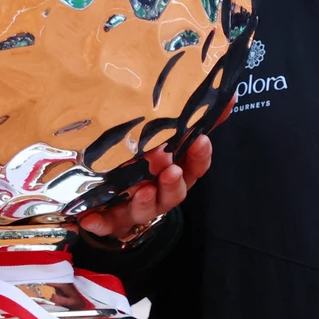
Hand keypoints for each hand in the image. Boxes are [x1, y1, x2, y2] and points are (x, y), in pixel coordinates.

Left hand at [78, 135, 211, 239]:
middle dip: (173, 182)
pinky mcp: (113, 221)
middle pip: (174, 193)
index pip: (195, 167)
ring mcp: (137, 209)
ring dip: (146, 201)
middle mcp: (160, 194)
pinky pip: (106, 224)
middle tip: (170, 169)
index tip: (202, 140)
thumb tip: (228, 95)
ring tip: (144, 190)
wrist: (118, 207)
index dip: (200, 157)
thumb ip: (195, 123)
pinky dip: (100, 223)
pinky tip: (89, 219)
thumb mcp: (171, 145)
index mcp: (176, 175)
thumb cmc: (148, 169)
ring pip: (145, 209)